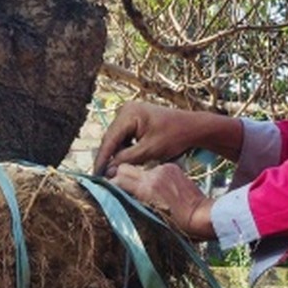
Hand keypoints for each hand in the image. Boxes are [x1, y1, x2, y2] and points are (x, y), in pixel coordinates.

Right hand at [93, 101, 217, 176]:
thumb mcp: (149, 151)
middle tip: (102, 177)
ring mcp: (129, 113)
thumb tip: (107, 171)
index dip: (102, 159)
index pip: (110, 139)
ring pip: (117, 139)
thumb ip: (127, 160)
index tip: (95, 175)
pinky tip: (126, 161)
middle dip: (108, 158)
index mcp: (129, 114)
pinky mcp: (134, 119)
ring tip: (114, 172)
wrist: (192, 127)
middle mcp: (125, 110)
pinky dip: (125, 149)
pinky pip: (124, 136)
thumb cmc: (174, 136)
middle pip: (111, 138)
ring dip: (117, 154)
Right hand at [110, 163, 214, 240]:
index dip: (109, 185)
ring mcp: (163, 169)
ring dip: (134, 177)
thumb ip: (133, 204)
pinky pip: (153, 169)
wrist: (203, 215)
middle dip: (118, 177)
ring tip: (138, 190)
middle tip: (117, 188)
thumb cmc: (179, 224)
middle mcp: (153, 175)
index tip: (106, 191)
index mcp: (146, 189)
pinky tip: (156, 188)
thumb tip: (118, 200)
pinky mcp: (172, 168)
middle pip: (124, 168)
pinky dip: (150, 176)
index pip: (117, 179)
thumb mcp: (151, 217)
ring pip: (138, 168)